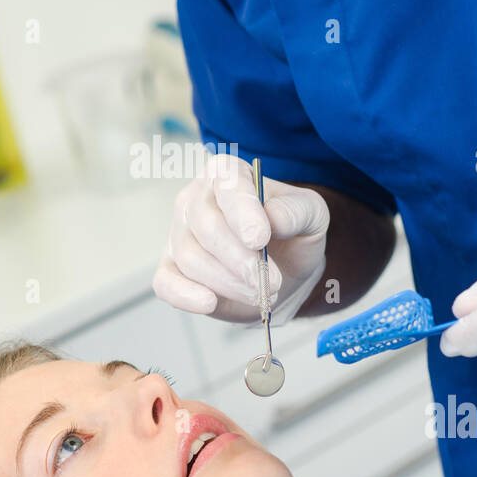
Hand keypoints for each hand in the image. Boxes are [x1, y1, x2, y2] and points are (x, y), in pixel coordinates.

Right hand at [153, 153, 329, 323]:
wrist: (283, 268)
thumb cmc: (291, 233)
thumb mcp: (311, 214)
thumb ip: (297, 211)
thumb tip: (274, 218)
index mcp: (228, 173)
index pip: (226, 183)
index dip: (241, 211)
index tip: (259, 238)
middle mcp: (196, 198)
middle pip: (206, 226)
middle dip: (240, 259)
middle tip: (270, 281)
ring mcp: (179, 233)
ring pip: (191, 258)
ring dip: (228, 282)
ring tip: (259, 293)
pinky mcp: (172, 268)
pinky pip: (166, 282)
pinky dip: (185, 295)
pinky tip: (209, 302)